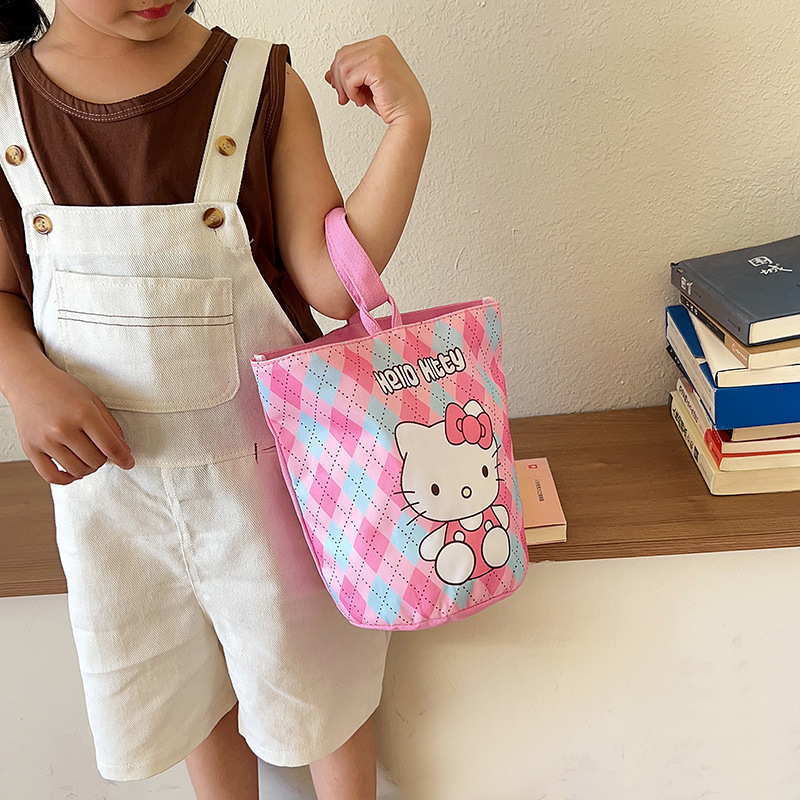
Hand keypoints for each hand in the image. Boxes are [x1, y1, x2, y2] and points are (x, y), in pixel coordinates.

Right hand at [7, 361, 134, 484]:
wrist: (28, 382)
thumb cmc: (63, 389)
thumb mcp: (93, 401)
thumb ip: (111, 426)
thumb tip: (124, 451)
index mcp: (83, 413)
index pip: (110, 446)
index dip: (123, 458)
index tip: (129, 463)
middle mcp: (63, 428)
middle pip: (95, 460)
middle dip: (104, 459)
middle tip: (101, 450)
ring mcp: (45, 440)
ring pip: (77, 470)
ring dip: (88, 468)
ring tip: (88, 457)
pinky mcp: (30, 449)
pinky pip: (51, 476)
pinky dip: (67, 479)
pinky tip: (73, 471)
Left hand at [325, 35, 430, 129]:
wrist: (410, 116)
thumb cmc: (393, 102)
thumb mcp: (365, 85)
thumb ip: (349, 76)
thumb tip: (328, 75)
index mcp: (380, 44)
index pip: (346, 52)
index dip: (338, 73)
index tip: (343, 91)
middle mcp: (380, 44)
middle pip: (341, 56)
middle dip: (339, 81)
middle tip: (345, 98)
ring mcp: (380, 52)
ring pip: (343, 66)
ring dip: (346, 88)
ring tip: (357, 100)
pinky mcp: (377, 66)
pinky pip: (350, 77)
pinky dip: (352, 93)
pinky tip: (362, 101)